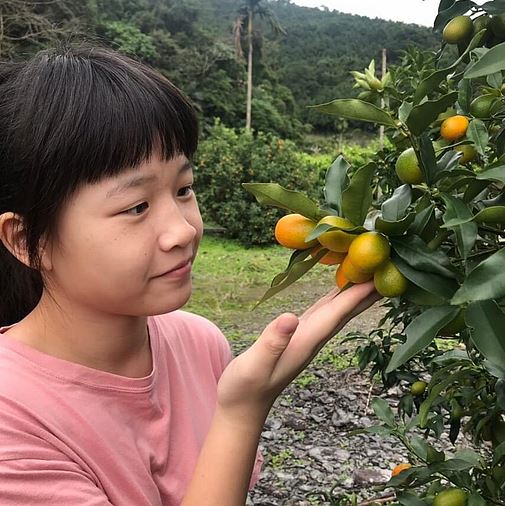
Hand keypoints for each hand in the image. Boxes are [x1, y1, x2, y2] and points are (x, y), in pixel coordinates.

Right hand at [217, 281, 380, 425]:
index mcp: (306, 342)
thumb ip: (273, 342)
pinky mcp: (299, 337)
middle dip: (366, 292)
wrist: (244, 406)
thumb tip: (291, 317)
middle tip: (389, 269)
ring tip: (371, 275)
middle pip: (346, 312)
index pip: (337, 314)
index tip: (377, 274)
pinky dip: (335, 298)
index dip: (356, 294)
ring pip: (338, 312)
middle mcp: (312, 339)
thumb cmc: (245, 387)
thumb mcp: (255, 364)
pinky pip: (324, 313)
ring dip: (355, 294)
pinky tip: (338, 291)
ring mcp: (307, 339)